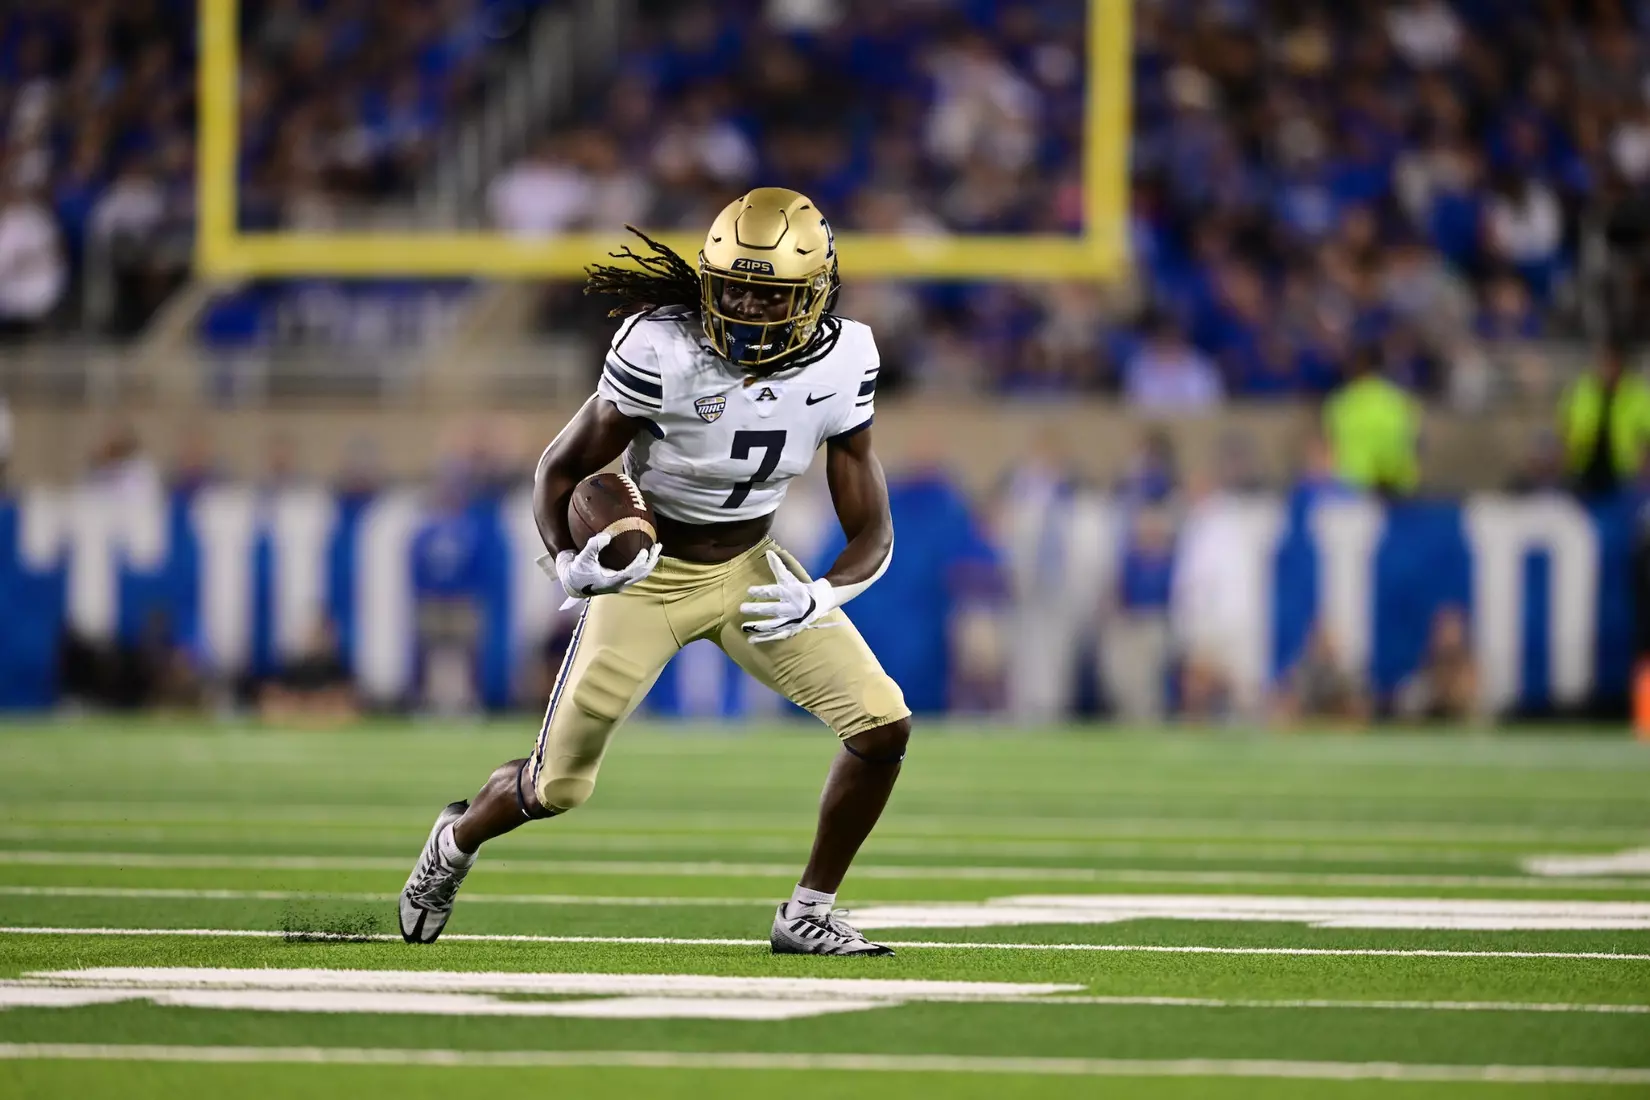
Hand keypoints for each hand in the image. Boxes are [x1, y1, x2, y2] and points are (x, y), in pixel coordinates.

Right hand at [538, 533, 661, 608]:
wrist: (572, 583)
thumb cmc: (577, 571)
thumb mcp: (583, 558)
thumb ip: (593, 546)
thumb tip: (606, 536)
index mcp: (612, 582)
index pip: (632, 573)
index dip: (640, 562)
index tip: (645, 550)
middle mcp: (619, 584)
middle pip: (641, 574)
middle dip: (651, 560)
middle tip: (658, 545)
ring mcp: (620, 583)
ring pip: (640, 574)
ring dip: (649, 562)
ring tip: (655, 548)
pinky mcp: (619, 579)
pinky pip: (635, 572)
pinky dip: (642, 562)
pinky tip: (643, 551)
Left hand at [740, 550, 840, 643]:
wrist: (820, 603)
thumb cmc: (799, 588)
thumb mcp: (789, 578)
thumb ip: (778, 567)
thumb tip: (768, 552)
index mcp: (793, 592)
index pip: (776, 591)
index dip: (762, 591)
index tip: (749, 591)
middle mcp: (793, 607)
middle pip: (774, 609)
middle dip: (758, 609)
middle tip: (742, 608)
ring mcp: (792, 621)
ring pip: (775, 625)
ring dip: (759, 626)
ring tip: (744, 626)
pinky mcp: (791, 630)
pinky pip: (777, 635)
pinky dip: (764, 638)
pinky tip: (751, 639)